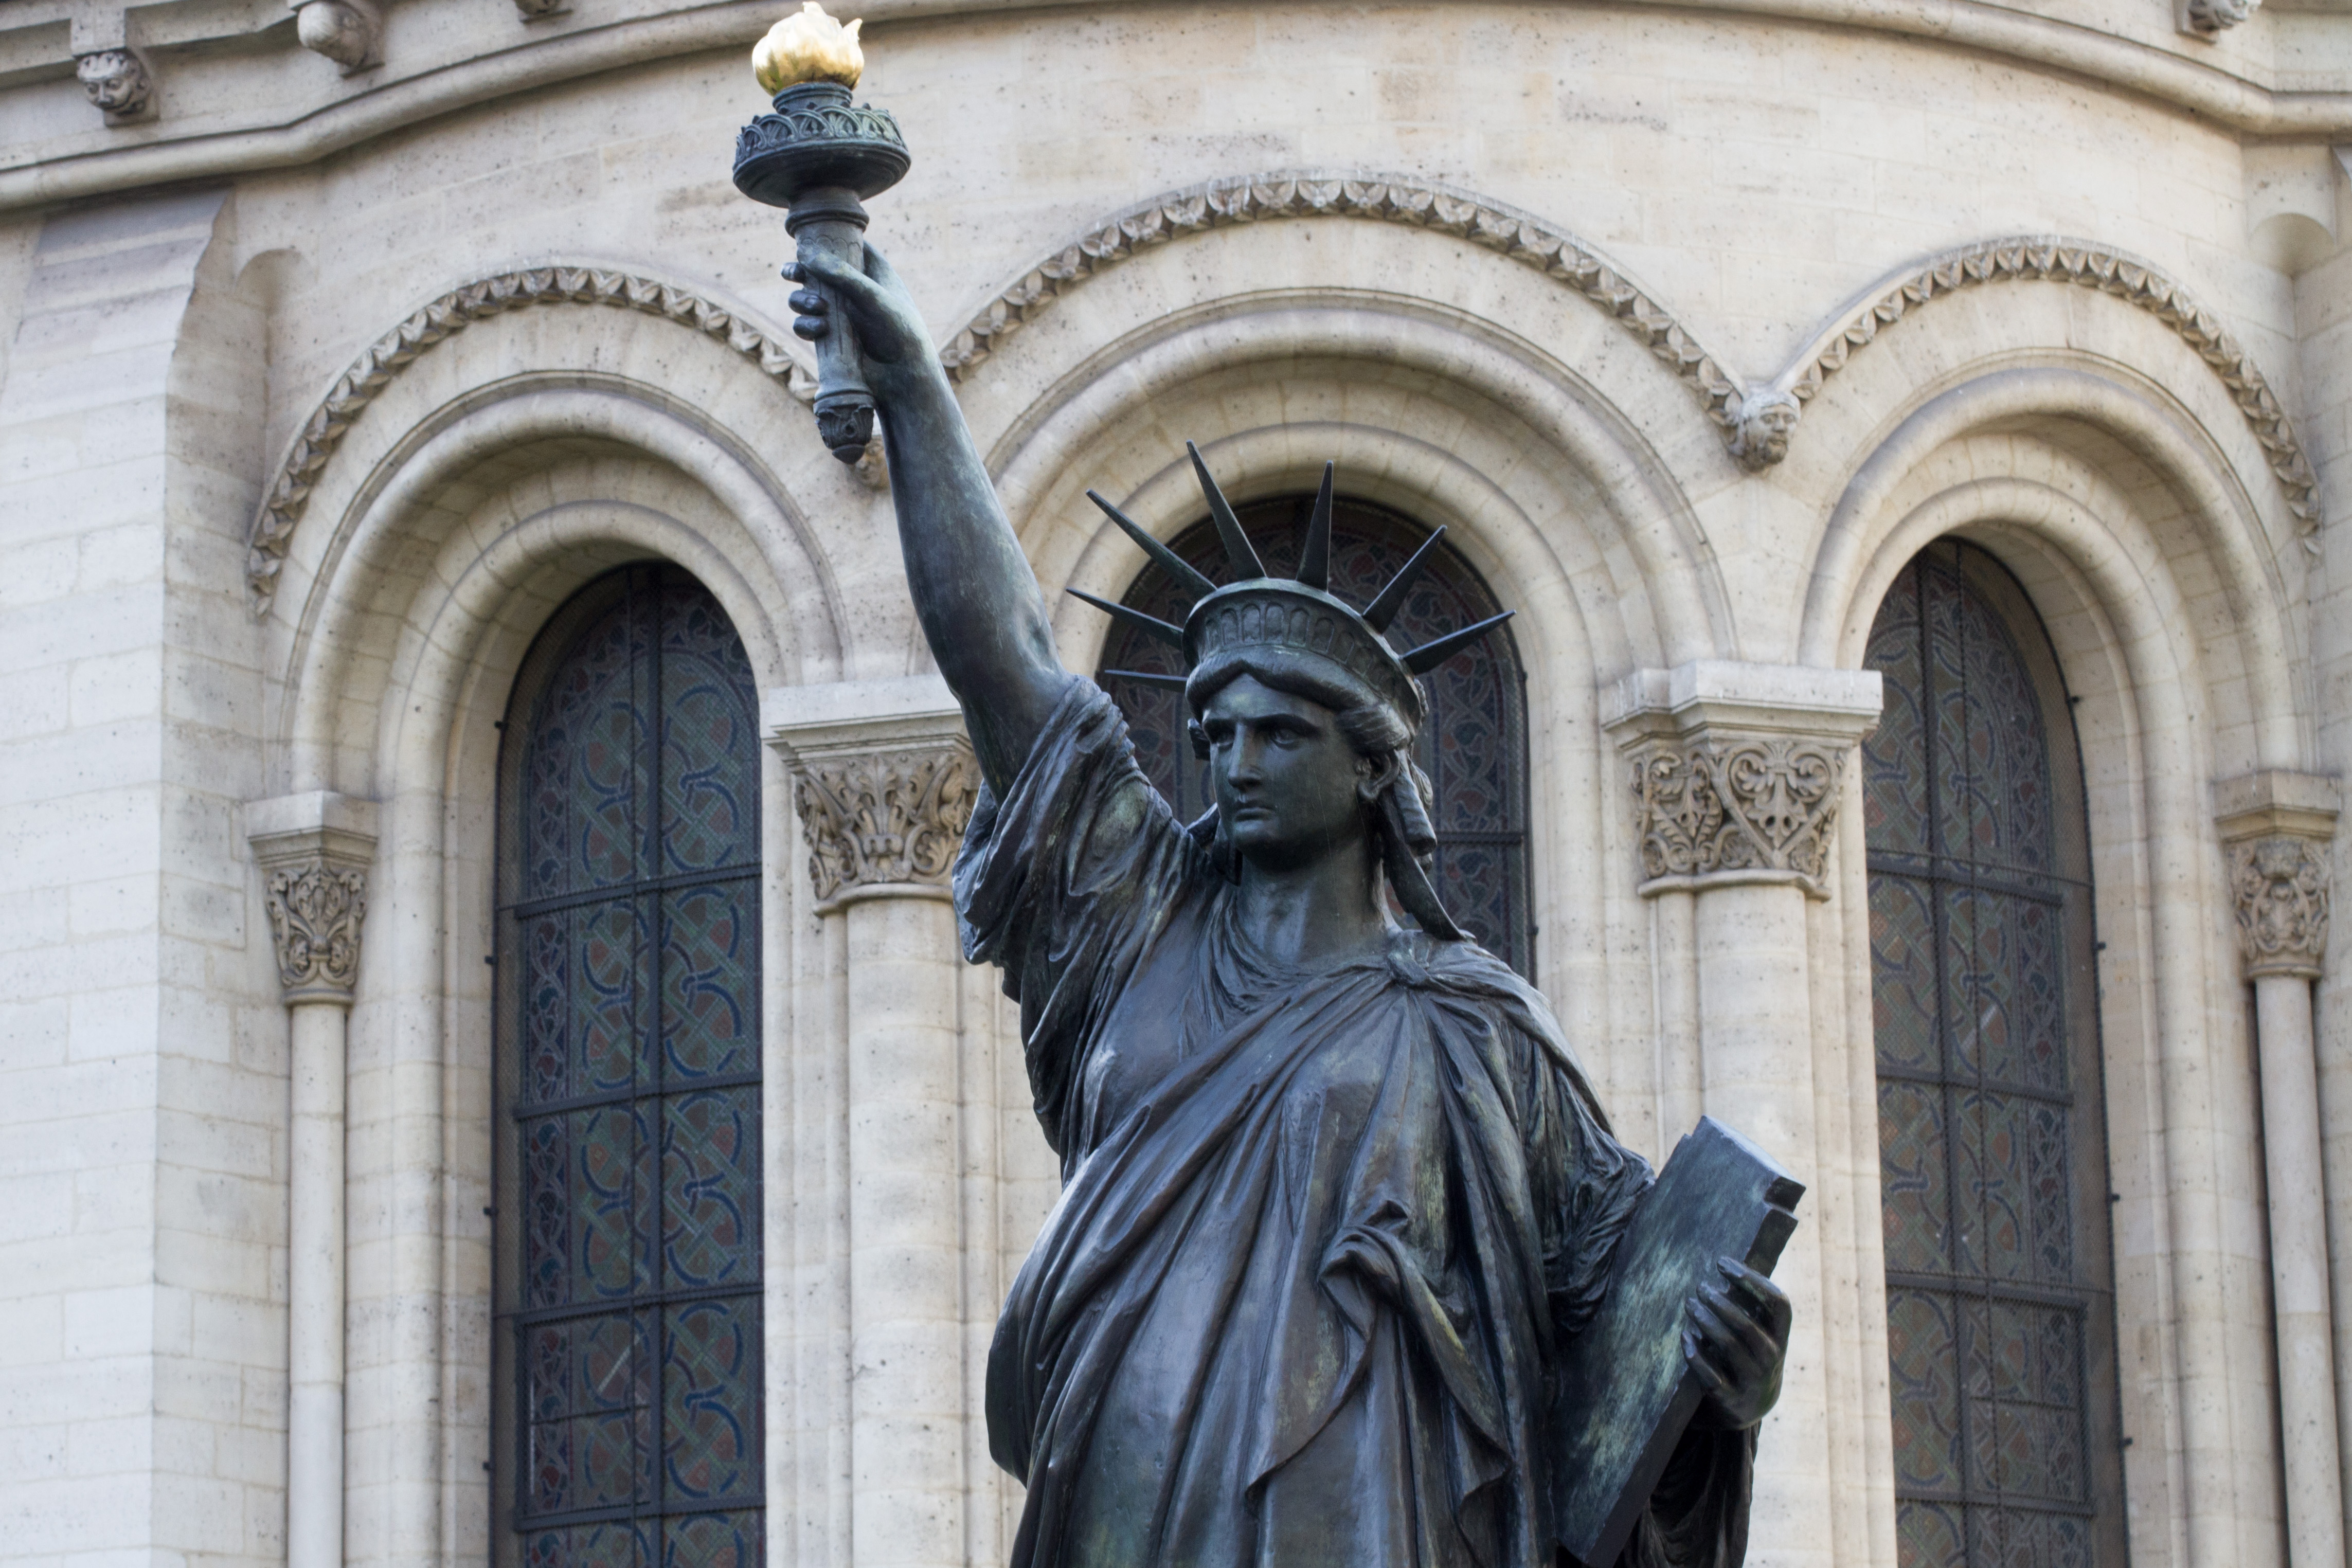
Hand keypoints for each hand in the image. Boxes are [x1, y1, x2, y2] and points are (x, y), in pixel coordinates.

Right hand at [785, 240, 937, 389]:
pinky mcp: (829, 336)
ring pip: (802, 298)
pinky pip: (804, 325)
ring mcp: (838, 312)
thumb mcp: (872, 295)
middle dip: (797, 271)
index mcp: (868, 268)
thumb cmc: (898, 330)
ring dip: (801, 301)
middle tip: (794, 274)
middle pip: (812, 269)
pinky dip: (805, 325)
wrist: (904, 376)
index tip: (805, 243)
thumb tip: (803, 253)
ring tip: (818, 309)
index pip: (840, 242)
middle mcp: (850, 287)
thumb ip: (840, 273)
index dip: (820, 240)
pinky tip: (820, 329)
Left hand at [1682, 1258, 1789, 1429]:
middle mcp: (1771, 1360)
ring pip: (1728, 1346)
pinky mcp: (1729, 1398)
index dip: (1752, 1279)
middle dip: (1720, 1303)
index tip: (1722, 1263)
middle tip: (1699, 1287)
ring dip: (1705, 1321)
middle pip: (1747, 1326)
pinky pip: (1709, 1373)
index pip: (1778, 1303)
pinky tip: (1685, 1335)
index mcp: (1781, 1337)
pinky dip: (1695, 1352)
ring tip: (1689, 1304)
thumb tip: (1723, 1265)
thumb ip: (1748, 1306)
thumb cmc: (1748, 1355)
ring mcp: (1751, 1381)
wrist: (1748, 1408)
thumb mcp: (1759, 1334)